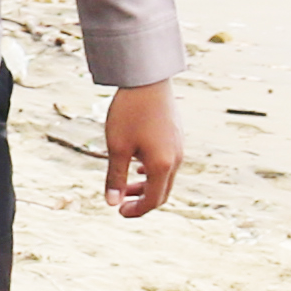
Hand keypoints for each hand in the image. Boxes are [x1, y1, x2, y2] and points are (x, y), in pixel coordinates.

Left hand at [104, 81, 183, 218]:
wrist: (148, 79)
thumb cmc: (130, 112)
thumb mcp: (117, 146)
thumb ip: (115, 177)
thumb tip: (112, 203)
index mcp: (162, 165)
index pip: (153, 200)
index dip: (136, 210)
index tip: (118, 211)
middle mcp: (175, 159)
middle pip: (161, 191)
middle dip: (142, 200)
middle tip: (122, 202)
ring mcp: (179, 146)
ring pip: (165, 176)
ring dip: (146, 185)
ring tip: (126, 184)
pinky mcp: (176, 135)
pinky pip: (168, 162)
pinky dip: (153, 170)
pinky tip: (138, 165)